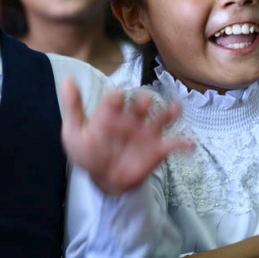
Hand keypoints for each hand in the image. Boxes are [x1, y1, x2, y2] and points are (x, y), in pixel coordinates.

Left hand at [61, 84, 193, 194]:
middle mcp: (133, 118)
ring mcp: (147, 133)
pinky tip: (190, 145)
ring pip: (162, 118)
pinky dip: (184, 144)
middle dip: (144, 102)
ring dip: (169, 113)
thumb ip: (73, 107)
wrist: (103, 178)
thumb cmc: (88, 151)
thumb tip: (68, 79)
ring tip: (176, 109)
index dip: (116, 97)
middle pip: (141, 105)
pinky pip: (174, 145)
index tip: (116, 96)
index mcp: (113, 112)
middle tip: (144, 103)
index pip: (115, 101)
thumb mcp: (75, 131)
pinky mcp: (158, 149)